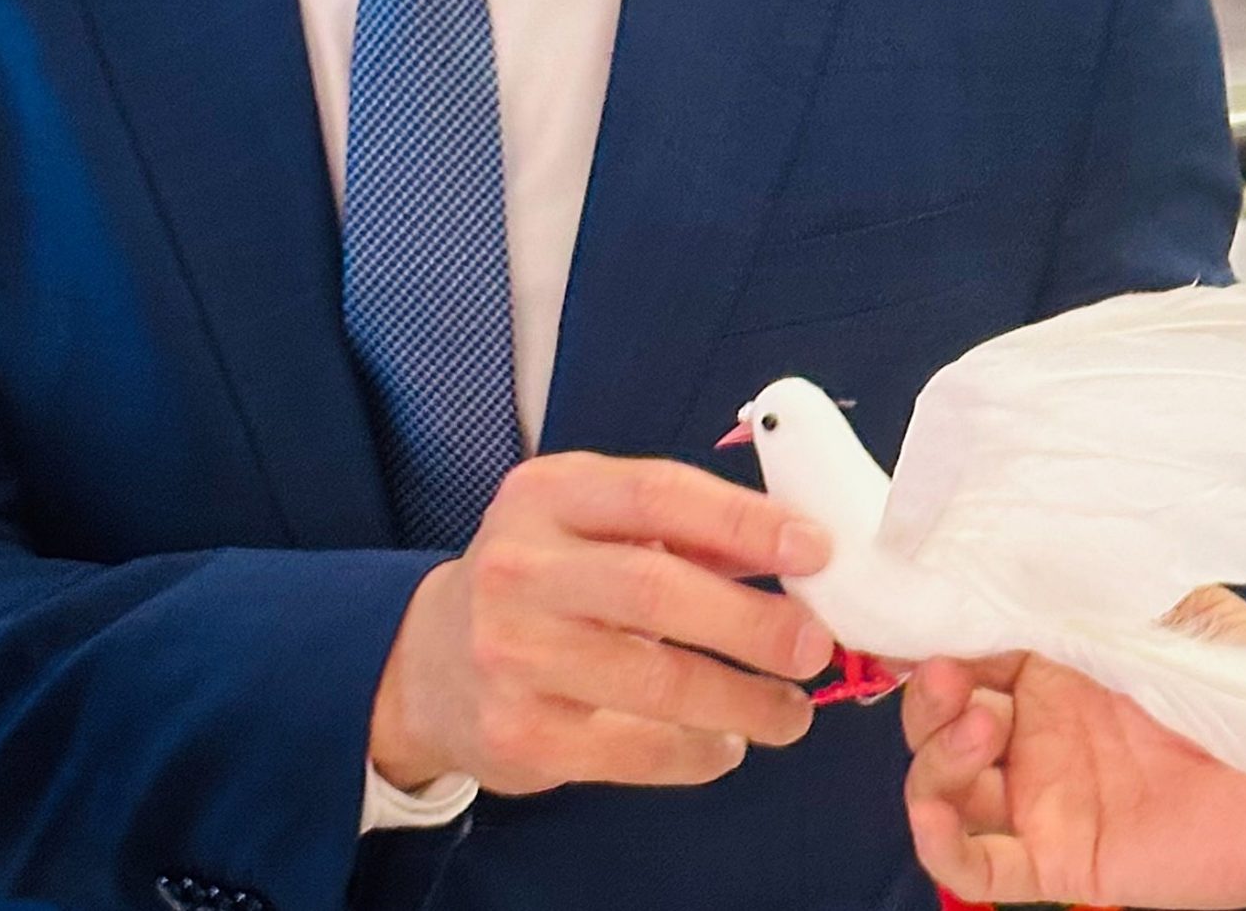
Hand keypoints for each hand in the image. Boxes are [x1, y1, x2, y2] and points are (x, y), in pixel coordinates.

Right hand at [370, 452, 835, 794]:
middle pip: (656, 590)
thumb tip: (802, 551)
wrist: (431, 664)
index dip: (746, 521)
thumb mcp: (594, 524)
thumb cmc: (543, 579)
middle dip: (751, 621)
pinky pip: (631, 748)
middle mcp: (520, 566)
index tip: (815, 548)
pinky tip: (727, 743)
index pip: (659, 494)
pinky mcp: (517, 732)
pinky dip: (695, 752)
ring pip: (652, 678)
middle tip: (815, 644)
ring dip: (740, 699)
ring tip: (791, 711)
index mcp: (550, 494)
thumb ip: (688, 531)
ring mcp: (511, 652)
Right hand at [902, 589, 1245, 909]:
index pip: (970, 637)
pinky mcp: (1059, 859)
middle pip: (940, 707)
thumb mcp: (1172, 608)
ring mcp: (1044, 794)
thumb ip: (1094, 584)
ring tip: (980, 724)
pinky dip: (936, 838)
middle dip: (928, 686)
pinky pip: (972, 863)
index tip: (913, 604)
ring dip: (933, 752)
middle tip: (952, 669)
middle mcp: (1041, 725)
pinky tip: (942, 806)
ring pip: (940, 782)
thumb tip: (1019, 542)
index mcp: (1062, 657)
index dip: (934, 624)